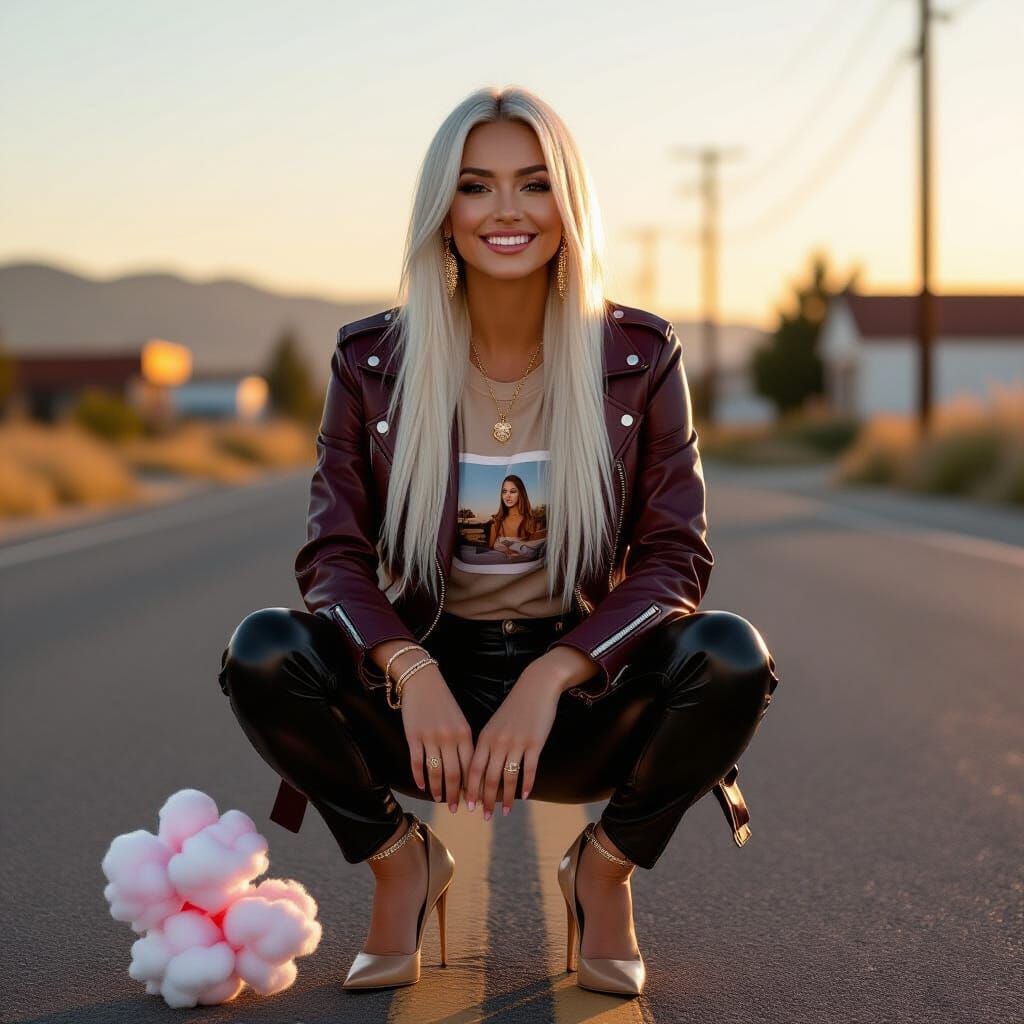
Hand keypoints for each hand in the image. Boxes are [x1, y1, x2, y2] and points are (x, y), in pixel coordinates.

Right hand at [399, 664, 473, 811]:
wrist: (422, 681)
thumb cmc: (444, 703)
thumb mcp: (459, 721)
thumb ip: (464, 744)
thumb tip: (468, 772)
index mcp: (465, 734)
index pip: (470, 767)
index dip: (472, 787)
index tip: (474, 801)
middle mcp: (449, 737)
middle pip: (454, 774)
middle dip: (456, 795)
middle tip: (456, 809)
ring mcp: (430, 738)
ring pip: (436, 772)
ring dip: (438, 790)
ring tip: (440, 800)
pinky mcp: (413, 737)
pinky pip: (417, 763)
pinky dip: (420, 777)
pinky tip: (423, 787)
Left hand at [464, 657, 562, 818]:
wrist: (536, 687)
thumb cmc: (515, 708)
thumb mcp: (495, 725)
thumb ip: (488, 746)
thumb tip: (481, 771)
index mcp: (485, 737)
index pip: (473, 769)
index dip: (469, 789)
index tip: (467, 805)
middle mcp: (498, 742)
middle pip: (488, 778)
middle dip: (485, 800)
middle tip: (485, 816)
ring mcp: (517, 743)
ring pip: (508, 777)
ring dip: (506, 798)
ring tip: (505, 812)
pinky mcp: (535, 743)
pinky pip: (529, 769)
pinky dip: (526, 785)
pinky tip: (525, 795)